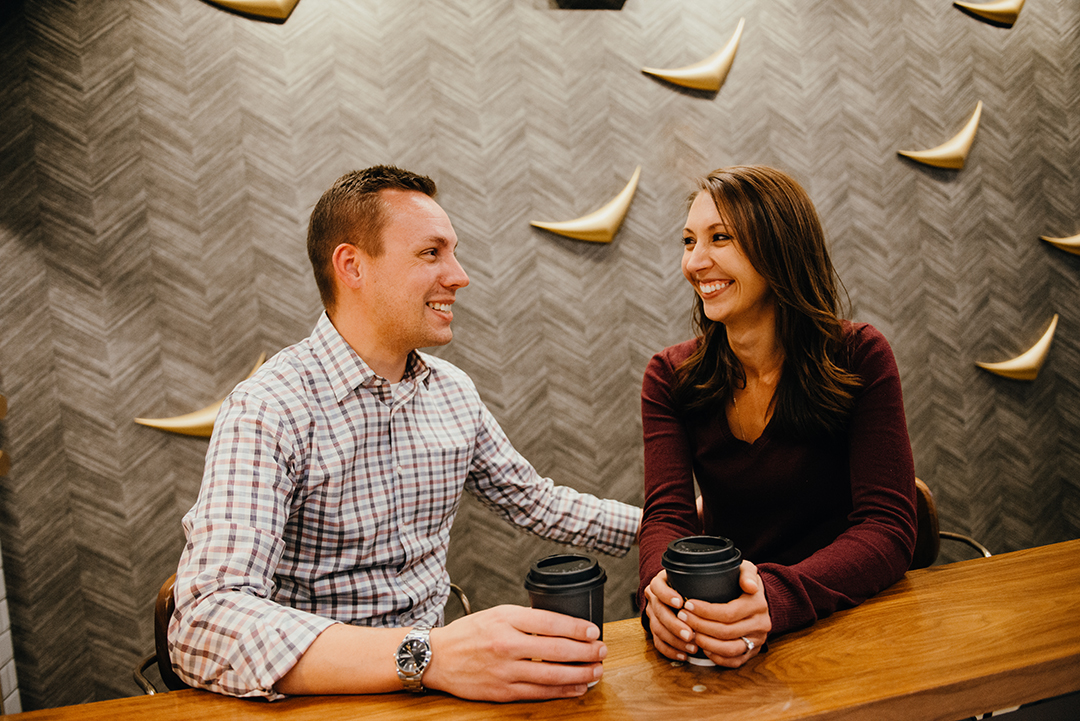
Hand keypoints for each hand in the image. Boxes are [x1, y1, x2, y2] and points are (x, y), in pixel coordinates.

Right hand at [422, 605, 605, 701]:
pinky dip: (562, 691)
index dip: (577, 628)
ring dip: (580, 674)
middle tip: (602, 651)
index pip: (550, 622)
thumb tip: (563, 625)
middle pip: (556, 650)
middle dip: (585, 652)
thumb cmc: (470, 633)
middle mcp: (506, 644)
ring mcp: (505, 670)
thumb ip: (527, 618)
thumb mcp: (497, 613)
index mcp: (506, 619)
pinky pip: (539, 692)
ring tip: (596, 670)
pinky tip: (577, 687)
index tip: (593, 631)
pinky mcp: (503, 691)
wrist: (438, 657)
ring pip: (552, 675)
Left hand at [643, 561, 769, 667]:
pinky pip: (735, 660)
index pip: (729, 612)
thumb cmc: (744, 582)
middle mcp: (761, 624)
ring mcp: (758, 639)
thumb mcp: (746, 570)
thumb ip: (746, 573)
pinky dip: (717, 657)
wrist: (760, 599)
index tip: (688, 605)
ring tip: (690, 633)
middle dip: (700, 625)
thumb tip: (749, 586)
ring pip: (730, 648)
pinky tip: (703, 648)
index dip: (705, 611)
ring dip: (706, 642)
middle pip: (726, 631)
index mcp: (757, 604)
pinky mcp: (754, 651)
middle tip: (682, 617)